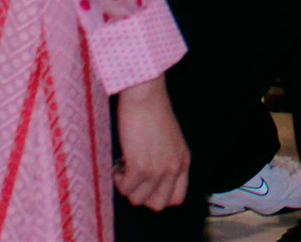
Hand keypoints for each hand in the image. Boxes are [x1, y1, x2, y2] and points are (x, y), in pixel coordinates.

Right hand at [114, 77, 188, 211]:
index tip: (146, 186)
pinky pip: (126, 189)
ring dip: (127, 187)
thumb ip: (166, 159)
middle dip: (142, 196)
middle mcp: (173, 168)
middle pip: (158, 205)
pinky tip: (118, 164)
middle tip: (133, 178)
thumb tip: (149, 180)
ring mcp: (158, 170)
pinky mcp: (140, 166)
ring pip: (138, 200)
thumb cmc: (154, 111)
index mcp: (183, 161)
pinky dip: (118, 180)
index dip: (159, 196)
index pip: (177, 198)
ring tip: (124, 167)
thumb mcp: (170, 139)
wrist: (146, 96)